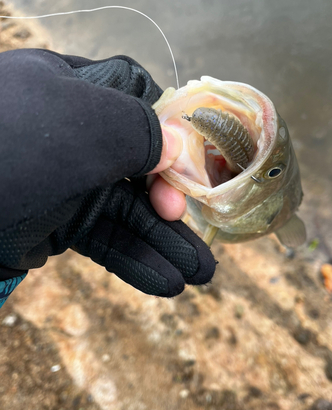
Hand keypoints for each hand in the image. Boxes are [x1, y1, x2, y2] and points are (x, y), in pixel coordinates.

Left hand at [0, 49, 215, 296]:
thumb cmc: (9, 152)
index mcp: (75, 92)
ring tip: (201, 276)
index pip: (140, 101)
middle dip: (175, 201)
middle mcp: (74, 136)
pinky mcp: (56, 227)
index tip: (189, 166)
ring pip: (130, 213)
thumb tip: (177, 145)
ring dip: (167, 244)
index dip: (171, 132)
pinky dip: (136, 263)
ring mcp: (66, 184)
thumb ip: (140, 128)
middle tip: (194, 227)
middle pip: (143, 166)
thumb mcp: (82, 124)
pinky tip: (167, 283)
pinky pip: (106, 243)